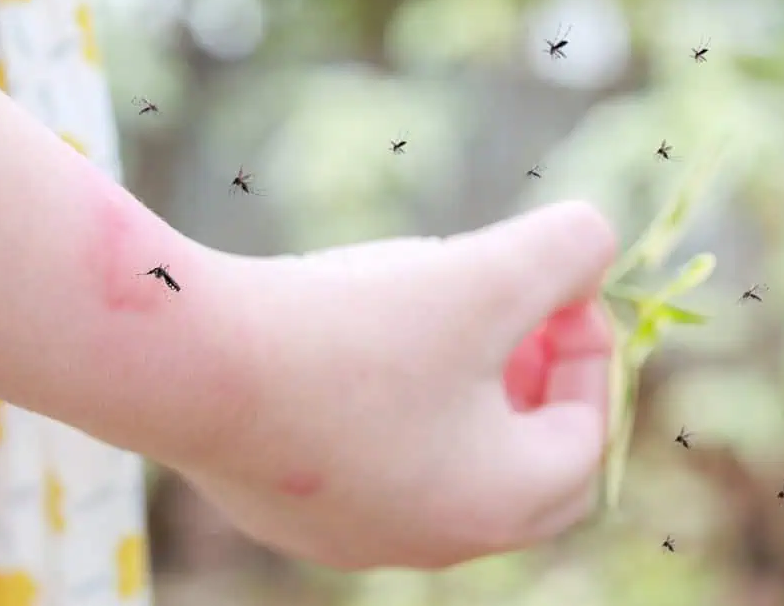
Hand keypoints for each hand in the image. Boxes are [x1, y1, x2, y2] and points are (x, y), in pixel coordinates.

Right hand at [181, 201, 616, 569]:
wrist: (188, 365)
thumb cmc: (349, 330)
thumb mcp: (482, 274)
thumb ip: (569, 249)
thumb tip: (595, 242)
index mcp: (496, 502)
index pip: (584, 433)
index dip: (585, 347)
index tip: (555, 286)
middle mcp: (430, 541)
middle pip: (522, 471)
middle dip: (533, 387)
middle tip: (517, 322)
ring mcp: (352, 535)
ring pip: (446, 469)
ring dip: (463, 398)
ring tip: (437, 325)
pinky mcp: (289, 512)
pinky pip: (373, 467)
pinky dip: (392, 413)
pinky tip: (353, 354)